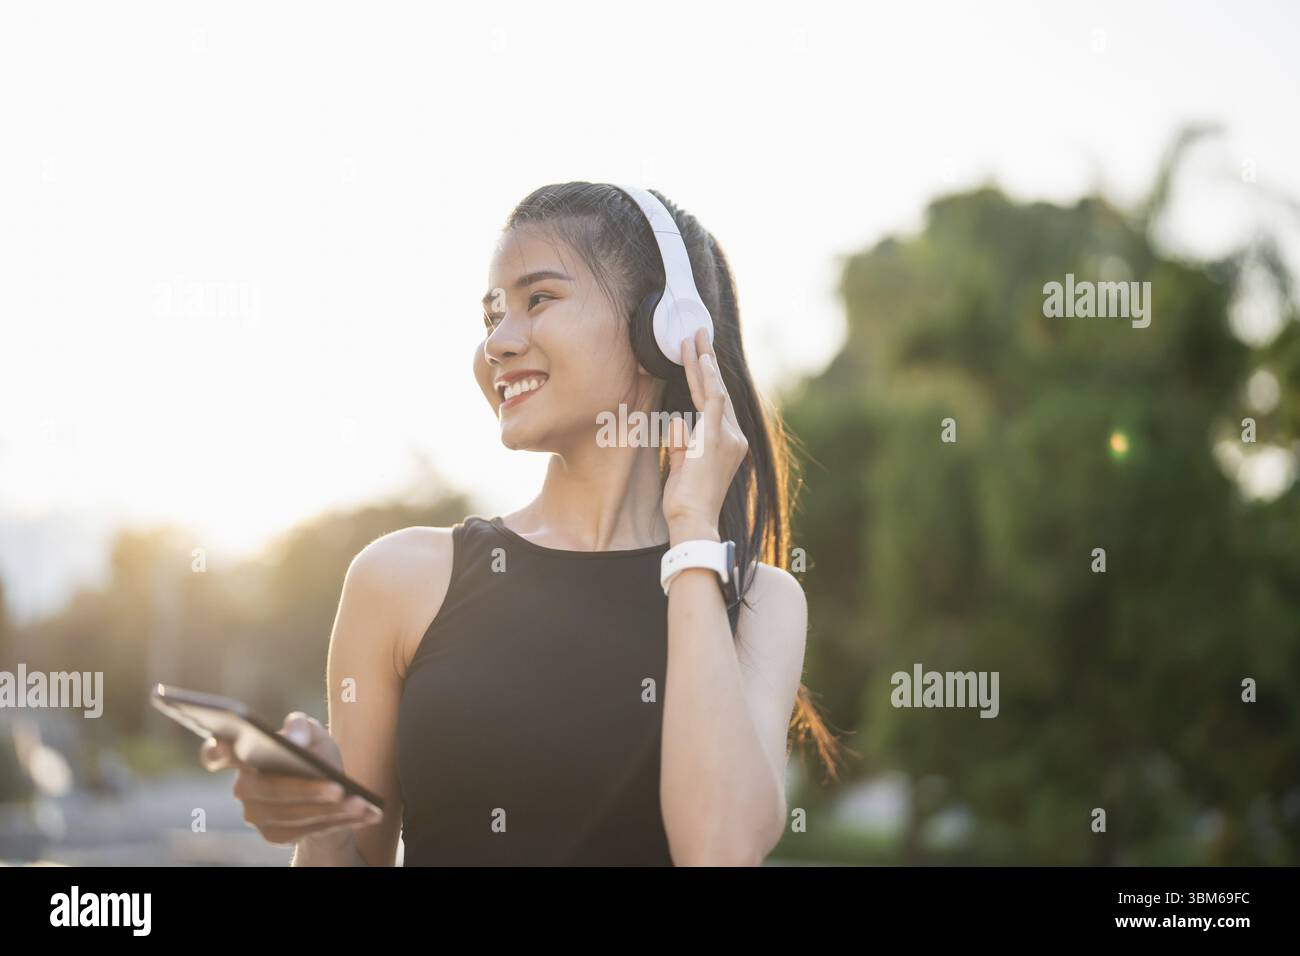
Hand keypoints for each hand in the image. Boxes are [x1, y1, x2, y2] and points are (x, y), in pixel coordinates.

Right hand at [199, 711, 380, 847]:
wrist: (328, 790)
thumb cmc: (313, 754)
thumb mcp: (314, 734)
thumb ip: (302, 726)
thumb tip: (293, 739)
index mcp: (244, 754)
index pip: (216, 752)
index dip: (215, 750)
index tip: (223, 743)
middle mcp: (244, 787)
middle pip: (269, 790)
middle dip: (306, 790)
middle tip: (338, 788)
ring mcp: (256, 814)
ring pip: (292, 814)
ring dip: (329, 810)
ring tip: (358, 802)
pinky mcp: (274, 834)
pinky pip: (306, 831)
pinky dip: (337, 823)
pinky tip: (364, 814)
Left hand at [662, 328, 748, 542]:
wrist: (692, 520)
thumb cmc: (686, 501)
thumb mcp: (683, 465)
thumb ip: (682, 442)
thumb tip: (676, 422)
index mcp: (730, 444)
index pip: (717, 404)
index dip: (708, 379)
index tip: (700, 356)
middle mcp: (735, 437)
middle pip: (719, 391)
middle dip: (707, 361)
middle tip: (698, 334)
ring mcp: (729, 437)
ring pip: (716, 390)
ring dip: (703, 362)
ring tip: (693, 338)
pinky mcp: (716, 437)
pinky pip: (713, 399)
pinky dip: (706, 377)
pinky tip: (700, 359)